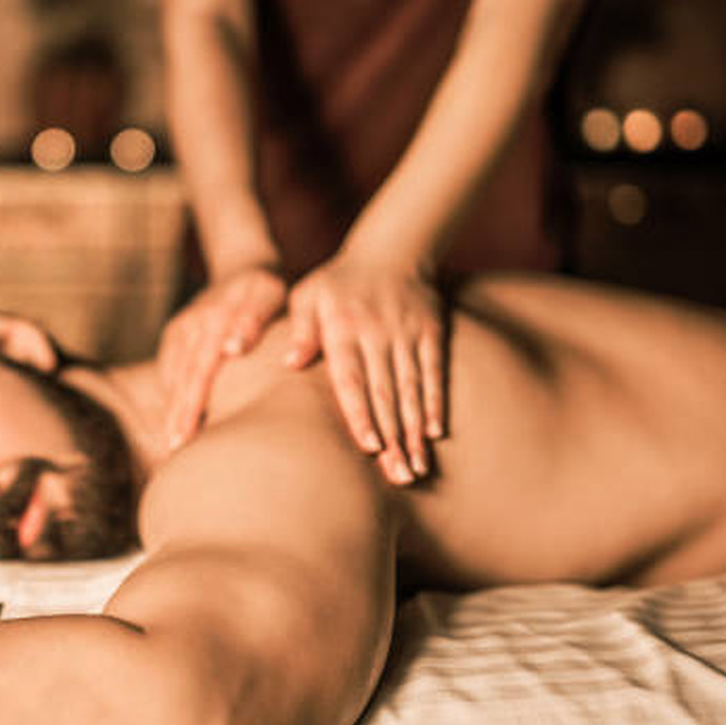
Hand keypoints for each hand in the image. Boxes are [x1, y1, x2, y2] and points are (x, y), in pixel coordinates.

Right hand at [159, 265, 286, 448]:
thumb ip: (254, 319)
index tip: (192, 427)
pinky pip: (168, 370)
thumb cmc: (267, 292)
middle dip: (182, 411)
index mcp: (219, 313)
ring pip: (175, 375)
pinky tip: (170, 424)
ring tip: (170, 445)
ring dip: (171, 409)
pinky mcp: (173, 334)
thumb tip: (233, 348)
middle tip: (178, 446)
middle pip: (188, 373)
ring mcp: (181, 327)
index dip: (197, 397)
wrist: (244, 270)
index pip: (205, 362)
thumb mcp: (270, 295)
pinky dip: (169, 396)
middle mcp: (195, 320)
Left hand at [286, 257, 445, 484]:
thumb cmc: (337, 282)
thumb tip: (289, 363)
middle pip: (385, 393)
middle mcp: (377, 333)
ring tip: (417, 466)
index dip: (360, 414)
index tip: (370, 448)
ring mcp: (407, 333)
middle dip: (392, 437)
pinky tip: (436, 433)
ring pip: (412, 388)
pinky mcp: (431, 332)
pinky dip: (435, 402)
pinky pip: (435, 371)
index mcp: (342, 328)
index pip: (351, 379)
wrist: (391, 248)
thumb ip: (300, 330)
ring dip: (415, 430)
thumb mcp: (308, 296)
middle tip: (399, 476)